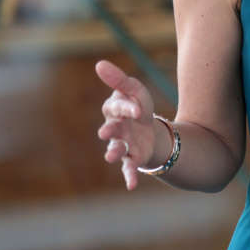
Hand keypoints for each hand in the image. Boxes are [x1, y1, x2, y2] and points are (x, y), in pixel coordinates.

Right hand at [95, 59, 158, 190]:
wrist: (150, 130)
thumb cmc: (138, 108)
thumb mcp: (134, 91)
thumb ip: (118, 80)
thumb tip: (99, 63)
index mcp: (115, 111)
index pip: (118, 108)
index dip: (127, 108)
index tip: (138, 109)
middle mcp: (115, 129)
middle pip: (112, 130)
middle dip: (110, 131)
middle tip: (105, 133)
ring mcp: (123, 144)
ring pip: (115, 149)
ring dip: (113, 153)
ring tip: (111, 156)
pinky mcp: (132, 158)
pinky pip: (128, 168)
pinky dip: (129, 177)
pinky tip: (131, 186)